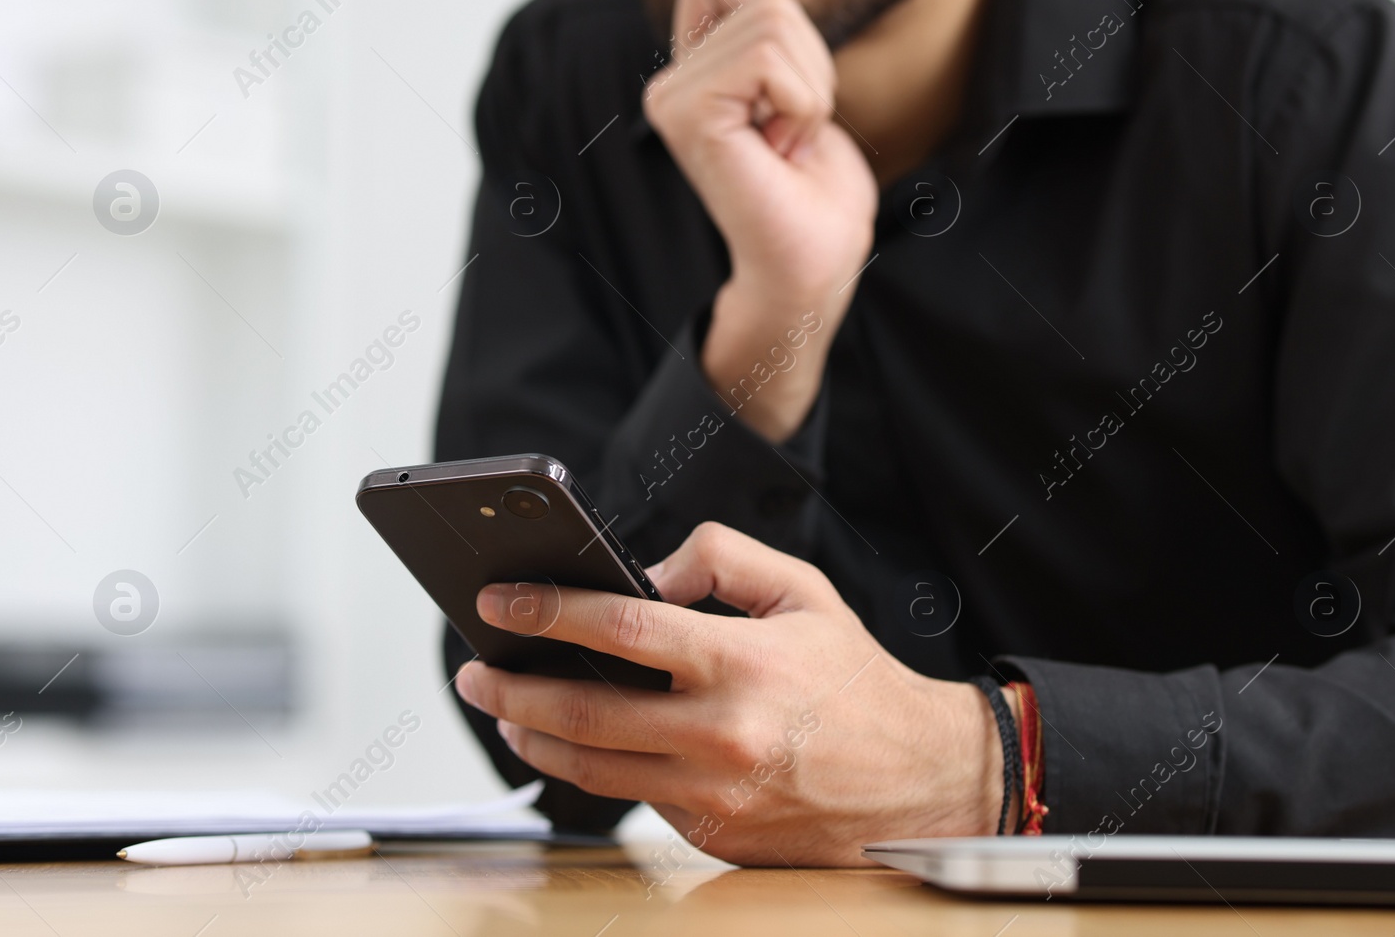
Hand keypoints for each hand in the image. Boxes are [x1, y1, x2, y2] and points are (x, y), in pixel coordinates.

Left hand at [455, 523, 1006, 865]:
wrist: (919, 779)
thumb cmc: (855, 680)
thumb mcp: (804, 591)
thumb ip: (721, 558)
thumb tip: (645, 575)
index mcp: (742, 662)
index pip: (619, 629)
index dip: (547, 611)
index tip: (498, 601)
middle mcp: (722, 734)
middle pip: (584, 713)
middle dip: (511, 689)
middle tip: (475, 672)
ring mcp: (714, 795)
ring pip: (593, 770)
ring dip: (533, 739)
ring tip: (506, 712)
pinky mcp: (712, 836)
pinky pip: (636, 798)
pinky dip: (596, 770)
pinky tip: (575, 745)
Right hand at [643, 0, 877, 442]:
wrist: (809, 270)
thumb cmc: (813, 198)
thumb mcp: (800, 89)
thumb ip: (766, 37)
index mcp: (691, 78)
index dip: (791, 42)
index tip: (786, 114)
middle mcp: (669, 85)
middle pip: (768, 3)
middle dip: (811, 72)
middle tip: (791, 141)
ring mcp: (672, 99)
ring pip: (773, 24)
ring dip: (809, 93)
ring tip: (785, 149)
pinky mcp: (688, 114)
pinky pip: (769, 59)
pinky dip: (802, 105)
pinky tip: (779, 154)